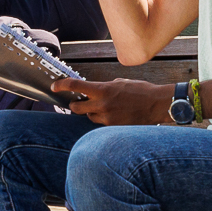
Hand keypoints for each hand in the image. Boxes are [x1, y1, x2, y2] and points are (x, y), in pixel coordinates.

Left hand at [51, 76, 171, 125]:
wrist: (157, 105)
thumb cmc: (142, 91)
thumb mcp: (122, 83)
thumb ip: (106, 86)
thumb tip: (98, 90)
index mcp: (103, 89)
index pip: (75, 86)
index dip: (61, 85)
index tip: (54, 86)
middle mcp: (102, 104)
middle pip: (76, 108)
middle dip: (75, 105)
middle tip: (78, 102)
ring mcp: (107, 117)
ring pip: (89, 117)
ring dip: (92, 112)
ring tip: (105, 108)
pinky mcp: (113, 127)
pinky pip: (101, 124)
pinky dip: (103, 119)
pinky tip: (114, 115)